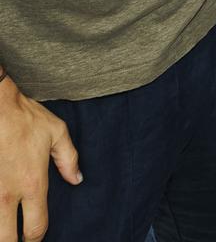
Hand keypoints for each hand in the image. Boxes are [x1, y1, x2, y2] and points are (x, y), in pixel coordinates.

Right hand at [0, 74, 81, 241]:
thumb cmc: (25, 117)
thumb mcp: (56, 132)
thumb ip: (69, 159)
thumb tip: (77, 179)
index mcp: (32, 184)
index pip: (36, 228)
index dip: (37, 240)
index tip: (35, 237)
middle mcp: (8, 194)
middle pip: (7, 240)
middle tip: (18, 238)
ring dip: (0, 231)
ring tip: (6, 229)